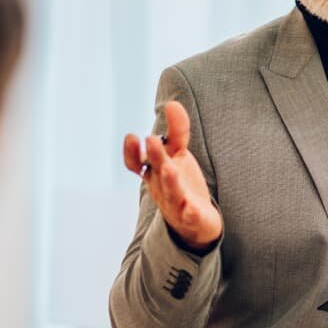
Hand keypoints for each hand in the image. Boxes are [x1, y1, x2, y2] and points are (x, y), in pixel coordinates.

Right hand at [123, 100, 222, 249]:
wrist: (195, 223)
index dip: (132, 152)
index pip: (137, 163)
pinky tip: (191, 208)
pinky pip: (190, 215)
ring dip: (169, 180)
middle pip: (157, 170)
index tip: (132, 137)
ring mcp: (176, 203)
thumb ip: (177, 130)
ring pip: (172, 192)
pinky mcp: (192, 217)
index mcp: (155, 171)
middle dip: (154, 155)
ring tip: (170, 168)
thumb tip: (172, 103)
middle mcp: (162, 186)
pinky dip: (189, 212)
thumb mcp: (178, 155)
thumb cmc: (180, 183)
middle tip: (150, 139)